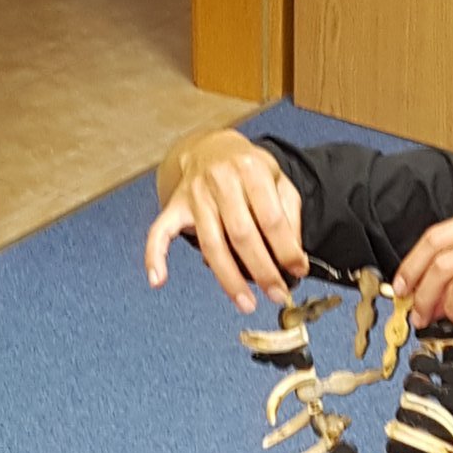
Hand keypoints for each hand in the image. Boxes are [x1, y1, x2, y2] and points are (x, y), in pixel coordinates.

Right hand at [143, 130, 307, 312]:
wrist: (211, 148)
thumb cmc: (248, 170)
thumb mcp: (278, 181)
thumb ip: (289, 215)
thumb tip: (294, 257)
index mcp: (251, 171)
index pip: (271, 218)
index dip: (287, 249)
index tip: (297, 271)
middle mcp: (221, 181)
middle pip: (242, 235)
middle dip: (263, 270)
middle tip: (277, 295)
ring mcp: (195, 194)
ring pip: (212, 244)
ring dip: (229, 279)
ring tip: (246, 303)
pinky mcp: (175, 206)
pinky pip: (159, 232)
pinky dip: (155, 256)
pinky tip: (158, 280)